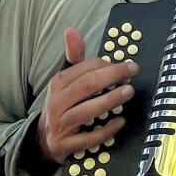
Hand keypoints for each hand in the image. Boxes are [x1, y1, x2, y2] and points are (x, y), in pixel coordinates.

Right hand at [37, 27, 137, 164]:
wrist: (43, 140)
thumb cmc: (62, 105)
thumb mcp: (64, 80)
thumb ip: (73, 57)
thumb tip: (71, 29)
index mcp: (58, 83)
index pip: (86, 68)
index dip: (109, 65)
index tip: (126, 66)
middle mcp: (57, 102)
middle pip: (88, 85)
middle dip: (113, 76)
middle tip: (133, 72)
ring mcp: (60, 125)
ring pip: (88, 110)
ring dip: (111, 100)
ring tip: (129, 92)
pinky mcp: (65, 145)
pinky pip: (89, 138)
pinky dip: (106, 130)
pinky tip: (120, 122)